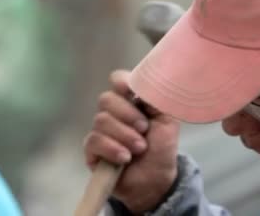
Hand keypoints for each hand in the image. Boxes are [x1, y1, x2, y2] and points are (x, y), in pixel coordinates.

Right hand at [83, 70, 179, 213]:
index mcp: (131, 101)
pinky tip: (125, 158)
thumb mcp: (167, 120)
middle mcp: (114, 113)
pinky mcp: (92, 150)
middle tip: (144, 128)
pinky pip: (94, 140)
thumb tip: (143, 84)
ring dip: (125, 135)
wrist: (156, 179)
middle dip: (128, 114)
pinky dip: (112, 148)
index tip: (128, 89)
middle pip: (106, 99)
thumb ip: (156, 99)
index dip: (121, 82)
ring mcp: (101, 130)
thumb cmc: (162, 147)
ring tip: (140, 148)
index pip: (118, 80)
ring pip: (101, 120)